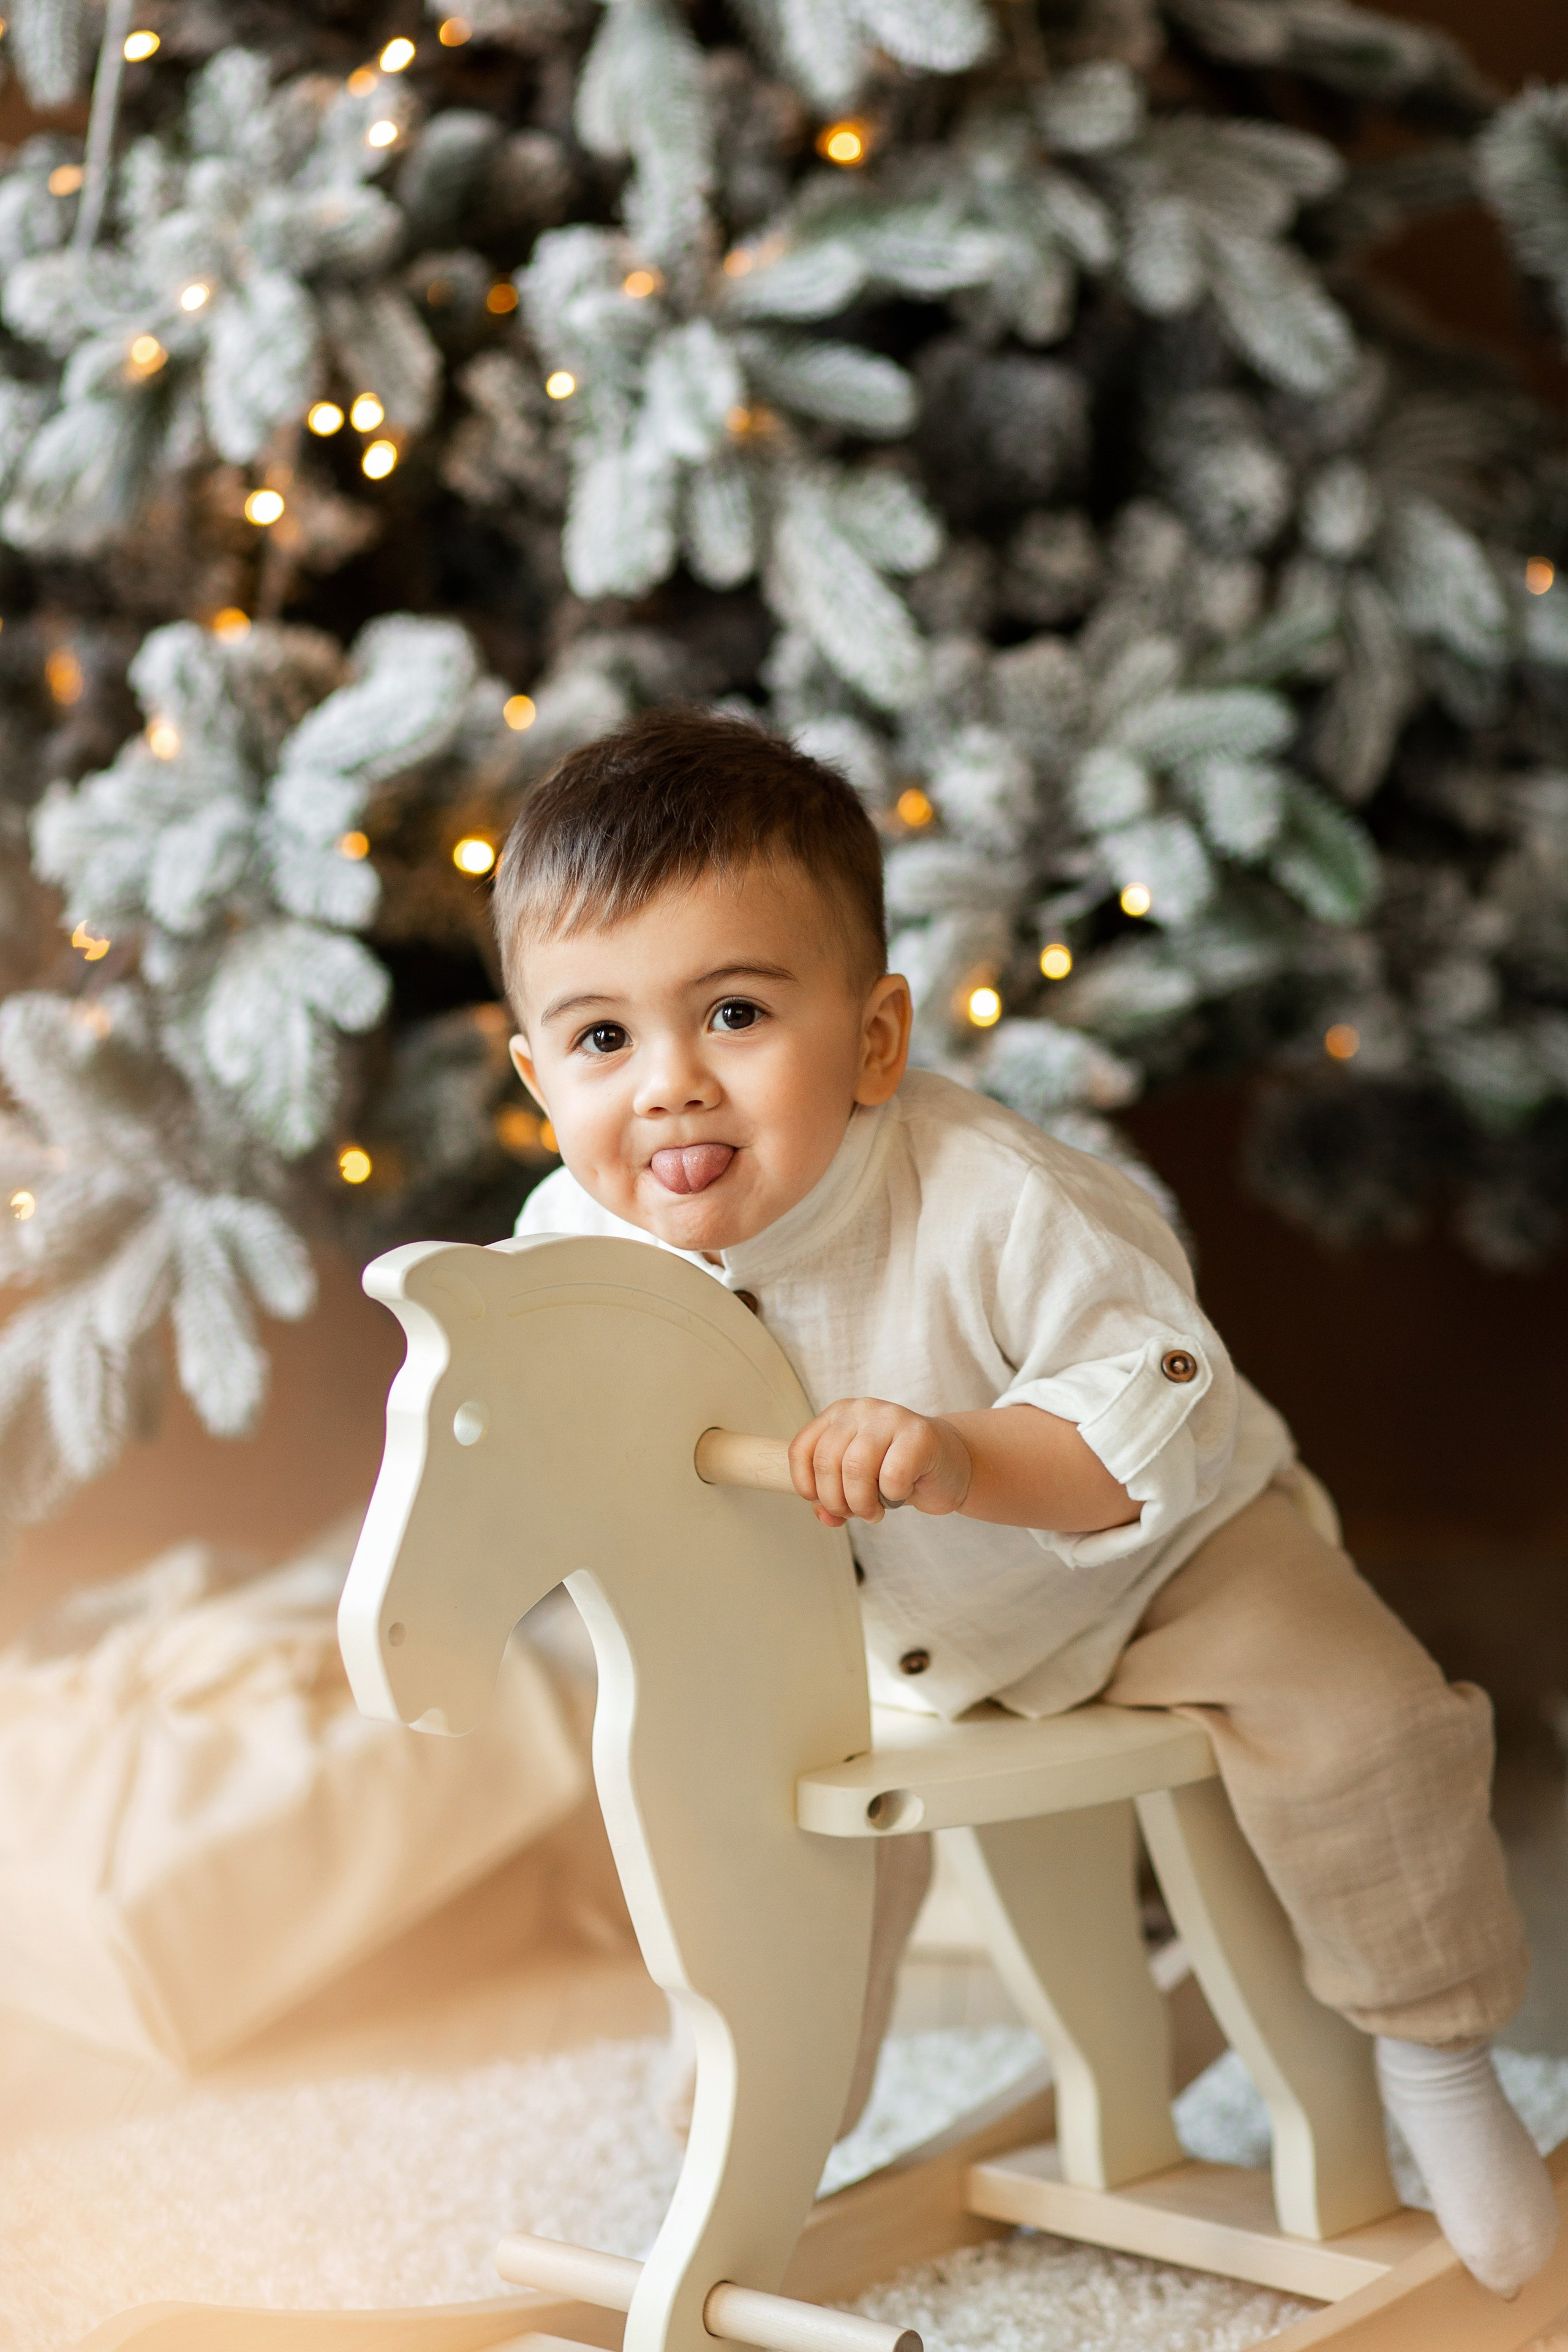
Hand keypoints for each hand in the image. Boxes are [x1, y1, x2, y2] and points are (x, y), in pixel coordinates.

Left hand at [788, 1398, 972, 1527]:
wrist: (950, 1465)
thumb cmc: (900, 1472)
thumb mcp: (858, 1485)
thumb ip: (834, 1499)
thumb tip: (823, 1515)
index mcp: (838, 1415)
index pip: (802, 1449)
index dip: (806, 1484)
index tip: (821, 1503)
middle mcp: (861, 1409)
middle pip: (828, 1462)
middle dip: (838, 1501)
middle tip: (857, 1513)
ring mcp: (891, 1416)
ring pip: (856, 1467)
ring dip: (863, 1503)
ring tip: (876, 1511)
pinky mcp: (920, 1433)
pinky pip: (892, 1474)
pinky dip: (893, 1495)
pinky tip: (901, 1493)